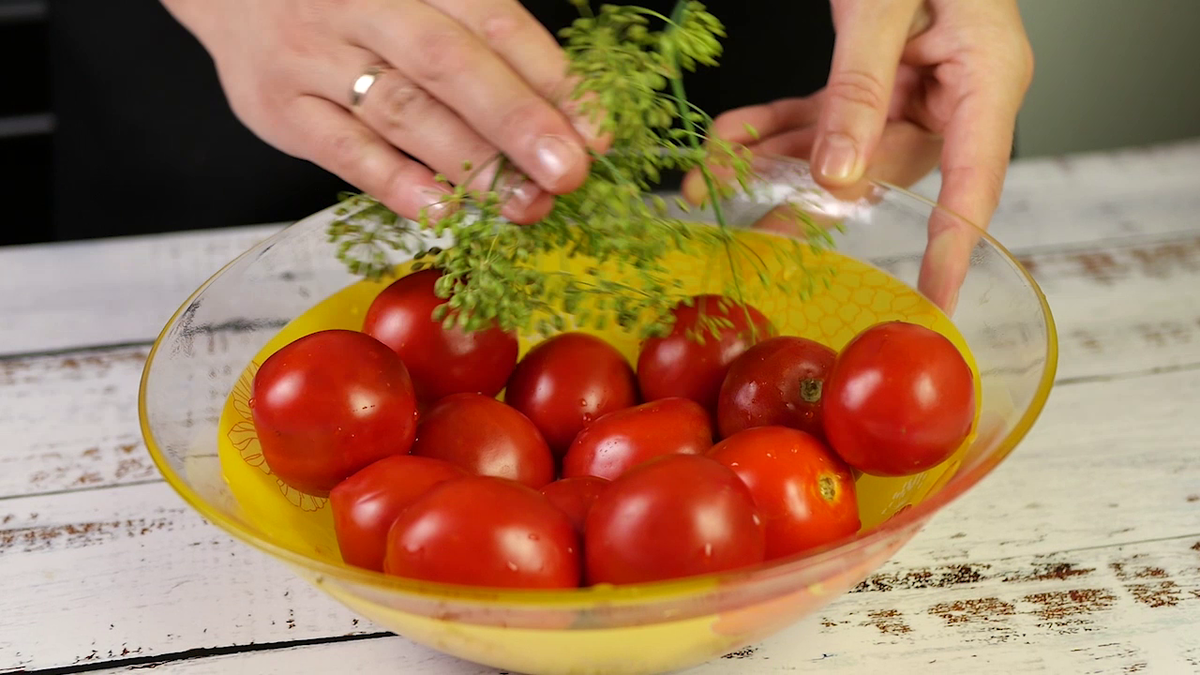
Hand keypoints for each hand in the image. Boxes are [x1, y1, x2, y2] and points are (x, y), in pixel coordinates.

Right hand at [161, 0, 601, 224]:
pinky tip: (449, 212)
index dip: (552, 79)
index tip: (596, 130)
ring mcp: (316, 58)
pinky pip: (348, 154)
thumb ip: (480, 37)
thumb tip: (563, 111)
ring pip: (403, 114)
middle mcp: (363, 6)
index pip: (494, 21)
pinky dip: (401, 185)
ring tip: (524, 205)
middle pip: (450, 66)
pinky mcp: (283, 109)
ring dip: (471, 167)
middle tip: (569, 173)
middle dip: (518, 124)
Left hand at [687, 0, 1033, 311]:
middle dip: (811, 199)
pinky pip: (823, 114)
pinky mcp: (874, 75)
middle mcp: (952, 93)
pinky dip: (775, 124)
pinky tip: (729, 138)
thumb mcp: (886, 3)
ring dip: (776, 162)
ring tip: (715, 181)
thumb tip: (839, 174)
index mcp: (986, 77)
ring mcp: (912, 86)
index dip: (952, 246)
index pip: (976, 181)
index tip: (933, 301)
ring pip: (841, 148)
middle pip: (884, 168)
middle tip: (757, 233)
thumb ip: (862, 86)